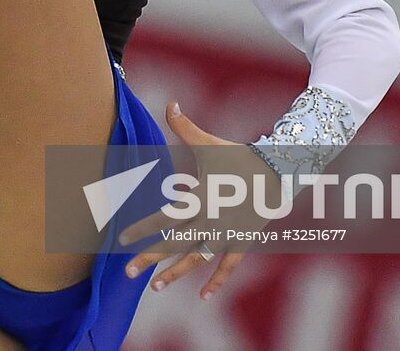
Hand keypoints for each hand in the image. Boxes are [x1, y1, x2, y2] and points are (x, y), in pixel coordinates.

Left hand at [120, 102, 278, 299]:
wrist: (278, 170)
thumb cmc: (238, 155)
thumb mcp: (209, 143)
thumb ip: (185, 126)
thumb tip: (170, 103)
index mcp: (199, 198)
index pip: (163, 218)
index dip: (141, 228)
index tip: (121, 239)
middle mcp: (210, 221)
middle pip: (174, 244)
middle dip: (149, 258)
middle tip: (126, 273)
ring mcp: (227, 234)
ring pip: (196, 259)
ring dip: (175, 274)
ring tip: (154, 288)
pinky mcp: (242, 241)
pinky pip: (227, 266)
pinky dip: (216, 282)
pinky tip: (203, 296)